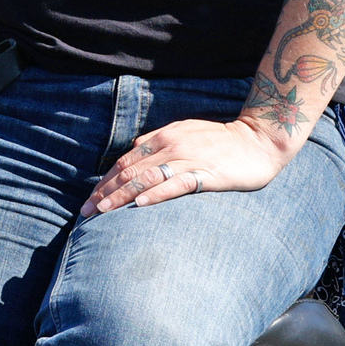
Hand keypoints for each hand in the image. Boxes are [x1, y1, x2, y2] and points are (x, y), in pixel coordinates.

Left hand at [84, 115, 293, 215]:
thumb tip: (132, 152)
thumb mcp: (184, 133)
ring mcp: (187, 159)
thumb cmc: (221, 141)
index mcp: (162, 137)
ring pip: (146, 178)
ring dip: (121, 195)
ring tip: (102, 211)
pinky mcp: (205, 174)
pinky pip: (176, 184)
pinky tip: (140, 205)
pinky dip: (156, 194)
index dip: (105, 181)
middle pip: (129, 171)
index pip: (125, 161)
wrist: (258, 141)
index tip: (90, 199)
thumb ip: (158, 143)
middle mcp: (170, 146)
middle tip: (86, 212)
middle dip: (105, 192)